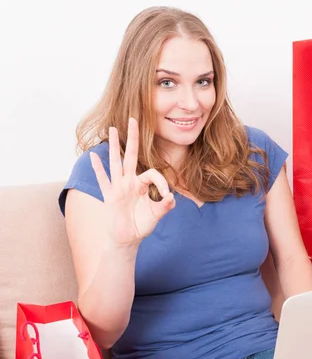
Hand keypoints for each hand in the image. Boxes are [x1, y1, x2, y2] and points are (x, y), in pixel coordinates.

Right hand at [90, 118, 175, 246]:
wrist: (126, 239)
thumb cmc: (141, 226)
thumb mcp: (156, 216)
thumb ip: (164, 207)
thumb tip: (170, 197)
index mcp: (143, 185)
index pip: (152, 174)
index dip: (161, 182)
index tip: (167, 196)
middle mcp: (130, 182)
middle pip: (131, 155)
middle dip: (133, 138)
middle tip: (134, 119)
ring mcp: (118, 188)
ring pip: (115, 162)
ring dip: (114, 146)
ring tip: (113, 129)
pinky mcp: (109, 196)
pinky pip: (103, 180)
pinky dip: (98, 169)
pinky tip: (94, 155)